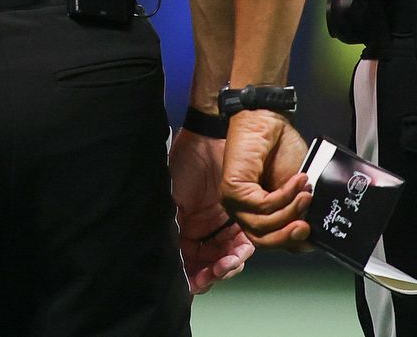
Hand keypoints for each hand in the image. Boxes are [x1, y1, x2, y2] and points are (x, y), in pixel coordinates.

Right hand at [169, 126, 252, 291]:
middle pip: (208, 265)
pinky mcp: (238, 217)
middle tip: (223, 266)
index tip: (201, 279)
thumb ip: (173, 228)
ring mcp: (218, 226)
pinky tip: (245, 246)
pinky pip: (243, 240)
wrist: (209, 139)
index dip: (194, 277)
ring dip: (232, 261)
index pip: (186, 264)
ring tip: (236, 256)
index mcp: (179, 230)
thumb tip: (174, 260)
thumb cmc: (185, 164)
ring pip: (226, 256)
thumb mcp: (171, 198)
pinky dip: (244, 247)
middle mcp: (198, 232)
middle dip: (216, 270)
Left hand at [219, 109, 311, 249]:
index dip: (293, 242)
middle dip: (288, 236)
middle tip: (308, 227)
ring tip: (307, 194)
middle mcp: (243, 212)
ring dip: (290, 211)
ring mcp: (234, 202)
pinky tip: (298, 181)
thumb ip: (298, 212)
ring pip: (263, 225)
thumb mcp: (297, 189)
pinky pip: (262, 205)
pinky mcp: (232, 190)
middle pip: (263, 240)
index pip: (273, 241)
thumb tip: (308, 238)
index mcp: (258, 214)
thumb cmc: (282, 151)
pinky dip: (284, 195)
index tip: (314, 235)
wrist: (269, 123)